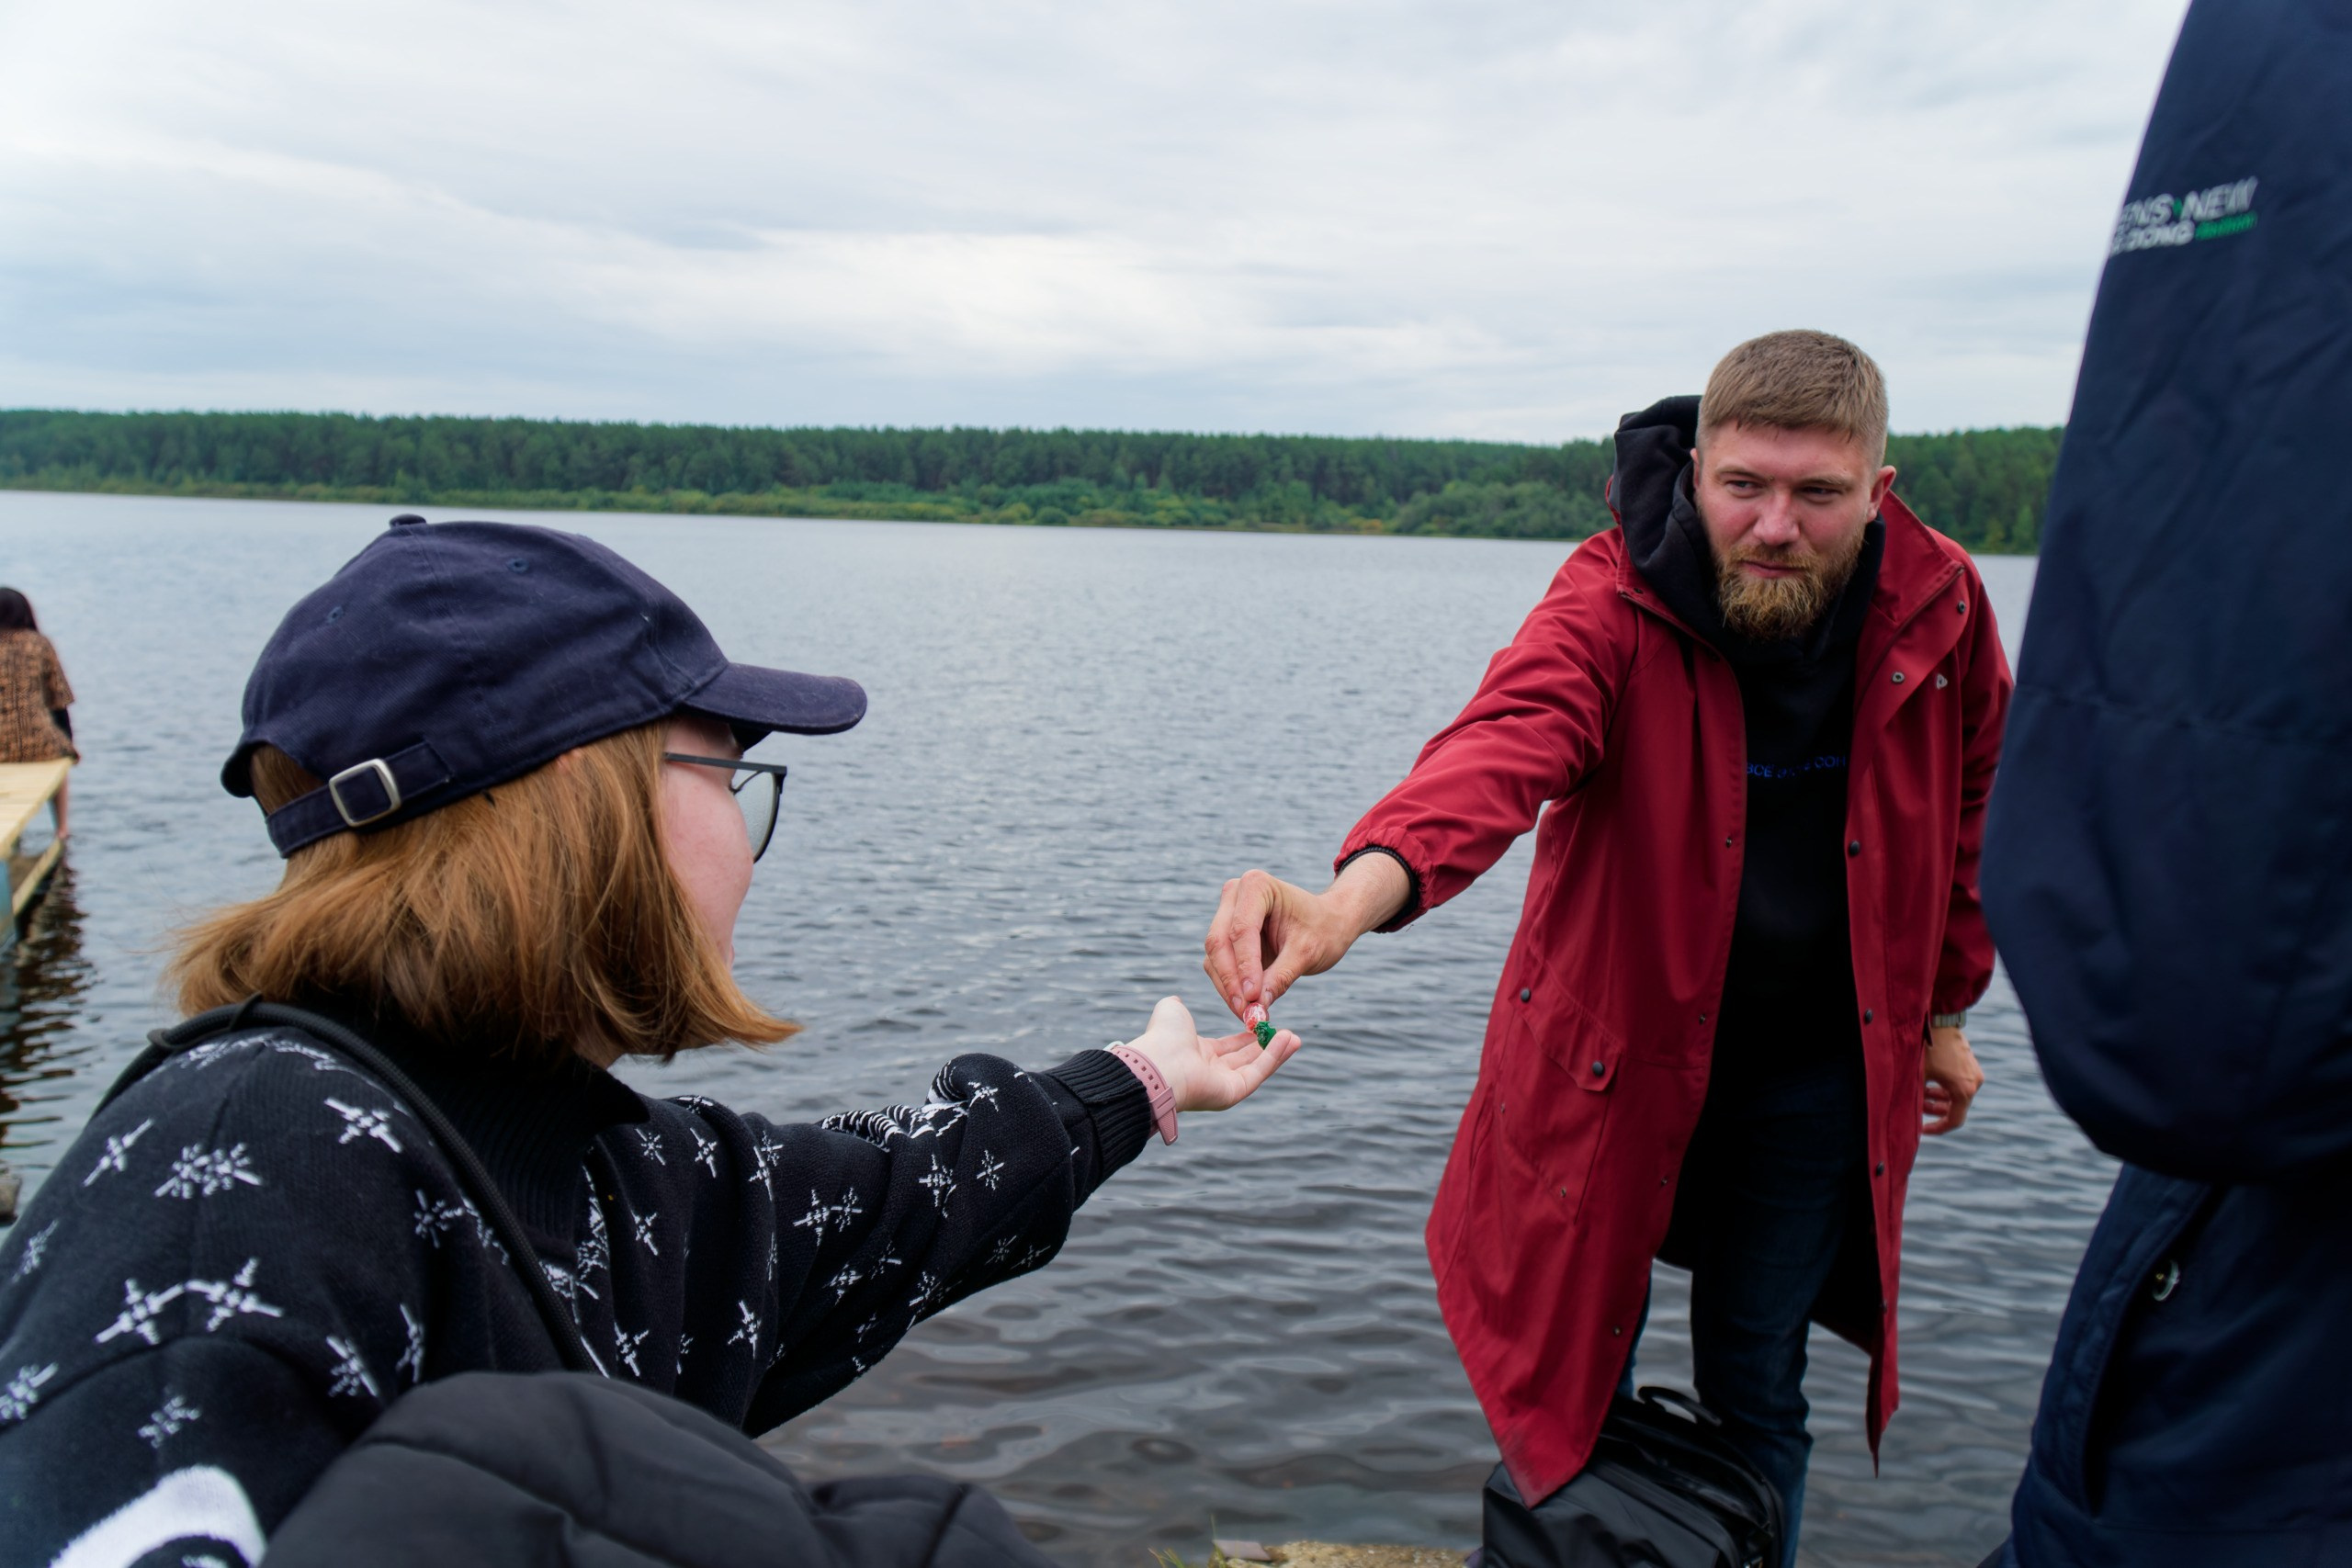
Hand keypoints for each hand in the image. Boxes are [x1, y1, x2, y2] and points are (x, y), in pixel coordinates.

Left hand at [1122, 995, 1302, 1112]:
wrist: (1159, 1062)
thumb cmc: (1163, 1037)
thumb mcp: (1172, 1011)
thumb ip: (1177, 1005)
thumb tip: (1176, 1000)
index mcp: (1197, 1055)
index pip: (1228, 1047)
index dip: (1246, 1037)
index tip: (1262, 1024)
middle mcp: (1211, 1072)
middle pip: (1246, 1059)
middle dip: (1267, 1045)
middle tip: (1287, 1032)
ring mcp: (1223, 1085)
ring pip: (1256, 1066)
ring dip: (1277, 1051)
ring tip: (1295, 1037)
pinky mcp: (1234, 1092)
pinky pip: (1259, 1072)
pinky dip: (1274, 1056)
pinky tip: (1288, 1039)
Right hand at [1201, 855, 1406, 1020]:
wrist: (1328, 923)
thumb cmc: (1323, 930)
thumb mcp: (1307, 953)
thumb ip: (1281, 977)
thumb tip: (1257, 1007)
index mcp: (1257, 886)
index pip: (1241, 930)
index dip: (1244, 966)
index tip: (1252, 998)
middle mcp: (1235, 895)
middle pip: (1219, 942)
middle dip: (1232, 980)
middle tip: (1246, 1012)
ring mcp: (1226, 914)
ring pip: (1214, 957)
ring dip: (1228, 988)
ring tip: (1249, 1014)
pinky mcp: (1225, 936)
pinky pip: (1218, 965)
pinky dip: (1229, 987)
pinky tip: (1246, 1006)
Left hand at [1922, 1026, 1984, 1134]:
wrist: (1940, 1019)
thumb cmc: (1927, 1048)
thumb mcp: (1918, 1077)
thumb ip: (1918, 1099)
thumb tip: (1910, 1117)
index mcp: (1964, 1090)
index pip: (1954, 1121)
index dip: (1937, 1128)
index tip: (1922, 1129)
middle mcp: (1974, 1084)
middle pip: (1954, 1107)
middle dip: (1934, 1109)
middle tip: (1917, 1107)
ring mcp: (1975, 1073)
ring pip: (1956, 1095)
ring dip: (1938, 1098)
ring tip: (1921, 1092)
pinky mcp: (1971, 1064)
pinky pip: (1959, 1083)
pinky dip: (1944, 1087)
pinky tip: (1928, 1081)